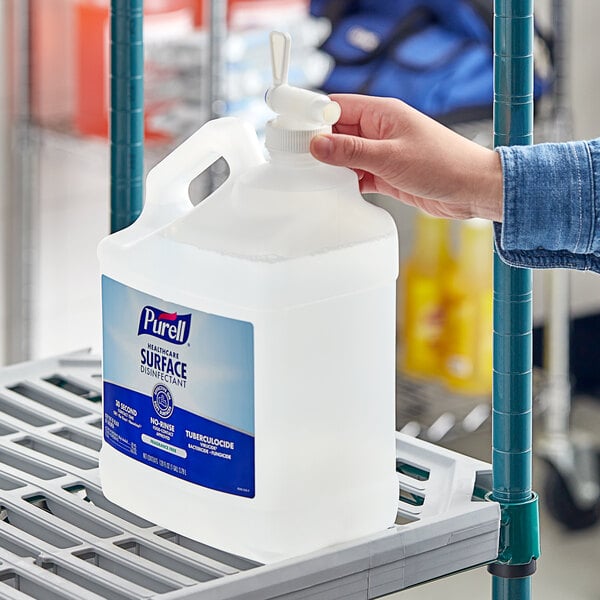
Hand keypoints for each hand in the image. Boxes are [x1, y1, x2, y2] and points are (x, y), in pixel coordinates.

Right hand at [310, 94, 502, 221]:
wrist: (472, 189)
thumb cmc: (443, 163)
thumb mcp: (390, 157)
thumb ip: (351, 151)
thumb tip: (317, 144)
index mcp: (382, 113)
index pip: (337, 106)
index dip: (312, 116)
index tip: (292, 130)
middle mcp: (379, 130)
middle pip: (337, 132)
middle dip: (318, 144)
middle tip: (295, 159)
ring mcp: (382, 152)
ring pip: (345, 155)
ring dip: (331, 165)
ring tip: (310, 176)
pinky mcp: (386, 174)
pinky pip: (357, 173)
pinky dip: (345, 181)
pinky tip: (334, 189)